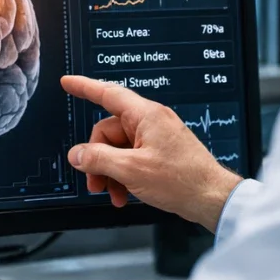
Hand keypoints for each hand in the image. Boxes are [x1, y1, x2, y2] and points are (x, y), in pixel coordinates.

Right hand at [62, 75, 243, 230]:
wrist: (211, 197)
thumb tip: (77, 154)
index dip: (84, 87)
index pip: (108, 93)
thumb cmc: (182, 180)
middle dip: (97, 158)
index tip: (68, 82)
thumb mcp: (131, 170)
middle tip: (95, 182)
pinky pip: (131, 158)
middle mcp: (151, 122)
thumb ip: (98, 159)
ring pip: (118, 149)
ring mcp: (156, 138)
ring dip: (110, 172)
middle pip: (108, 132)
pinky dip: (124, 176)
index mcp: (145, 116)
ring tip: (112, 193)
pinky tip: (124, 194)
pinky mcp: (160, 153)